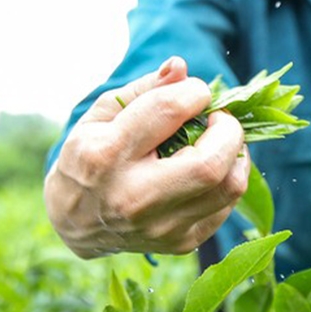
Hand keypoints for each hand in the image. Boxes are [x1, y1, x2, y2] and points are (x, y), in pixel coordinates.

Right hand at [44, 56, 250, 257]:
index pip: (169, 111)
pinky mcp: (180, 244)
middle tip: (219, 119)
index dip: (194, 92)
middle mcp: (134, 197)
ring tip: (220, 141)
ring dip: (236, 154)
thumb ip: (143, 89)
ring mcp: (160, 227)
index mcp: (107, 154)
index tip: (196, 93)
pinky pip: (226, 207)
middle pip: (210, 163)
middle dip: (228, 130)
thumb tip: (181, 67)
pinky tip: (210, 167)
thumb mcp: (101, 116)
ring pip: (229, 188)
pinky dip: (227, 179)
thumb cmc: (88, 157)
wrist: (75, 224)